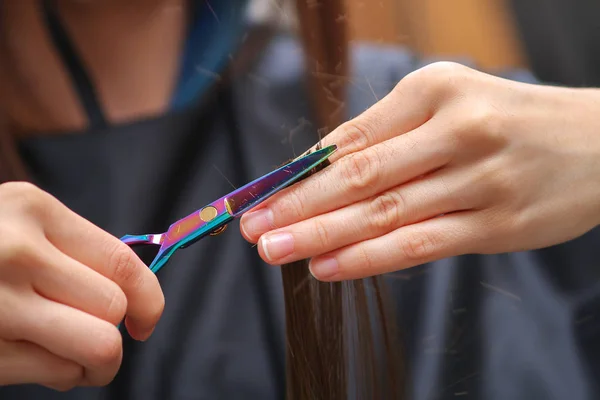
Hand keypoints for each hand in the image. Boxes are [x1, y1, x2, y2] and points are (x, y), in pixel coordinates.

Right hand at [0, 182, 163, 389]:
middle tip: (101, 336)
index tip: (146, 322)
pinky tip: (44, 359)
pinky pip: (56, 373)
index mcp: (33, 211)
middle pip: (112, 310)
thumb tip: (138, 298)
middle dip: (119, 333)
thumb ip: (73, 251)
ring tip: (79, 355)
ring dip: (98, 361)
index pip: (121, 261)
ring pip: (96, 347)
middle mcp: (13, 253)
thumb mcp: (19, 223)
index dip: (150, 299)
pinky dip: (63, 374)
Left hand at [240, 62, 599, 280]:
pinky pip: (421, 244)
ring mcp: (479, 179)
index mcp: (434, 90)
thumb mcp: (448, 103)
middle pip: (359, 176)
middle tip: (253, 228)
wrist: (598, 143)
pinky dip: (369, 258)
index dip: (299, 172)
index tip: (261, 196)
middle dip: (298, 206)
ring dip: (323, 235)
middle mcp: (456, 130)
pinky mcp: (497, 224)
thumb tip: (316, 170)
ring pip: (385, 213)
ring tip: (277, 250)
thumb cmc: (506, 120)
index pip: (350, 138)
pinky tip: (329, 267)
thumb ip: (386, 136)